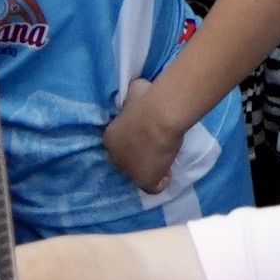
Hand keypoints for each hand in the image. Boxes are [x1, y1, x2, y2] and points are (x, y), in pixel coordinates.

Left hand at [101, 79, 187, 195]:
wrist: (158, 115)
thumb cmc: (146, 99)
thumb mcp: (135, 91)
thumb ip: (133, 98)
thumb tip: (137, 94)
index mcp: (110, 137)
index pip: (120, 144)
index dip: (135, 141)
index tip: (148, 136)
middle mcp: (115, 157)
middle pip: (128, 161)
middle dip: (141, 157)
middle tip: (157, 148)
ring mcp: (129, 171)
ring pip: (140, 174)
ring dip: (152, 168)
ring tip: (165, 160)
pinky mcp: (145, 180)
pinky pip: (155, 187)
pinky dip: (163, 181)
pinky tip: (170, 172)